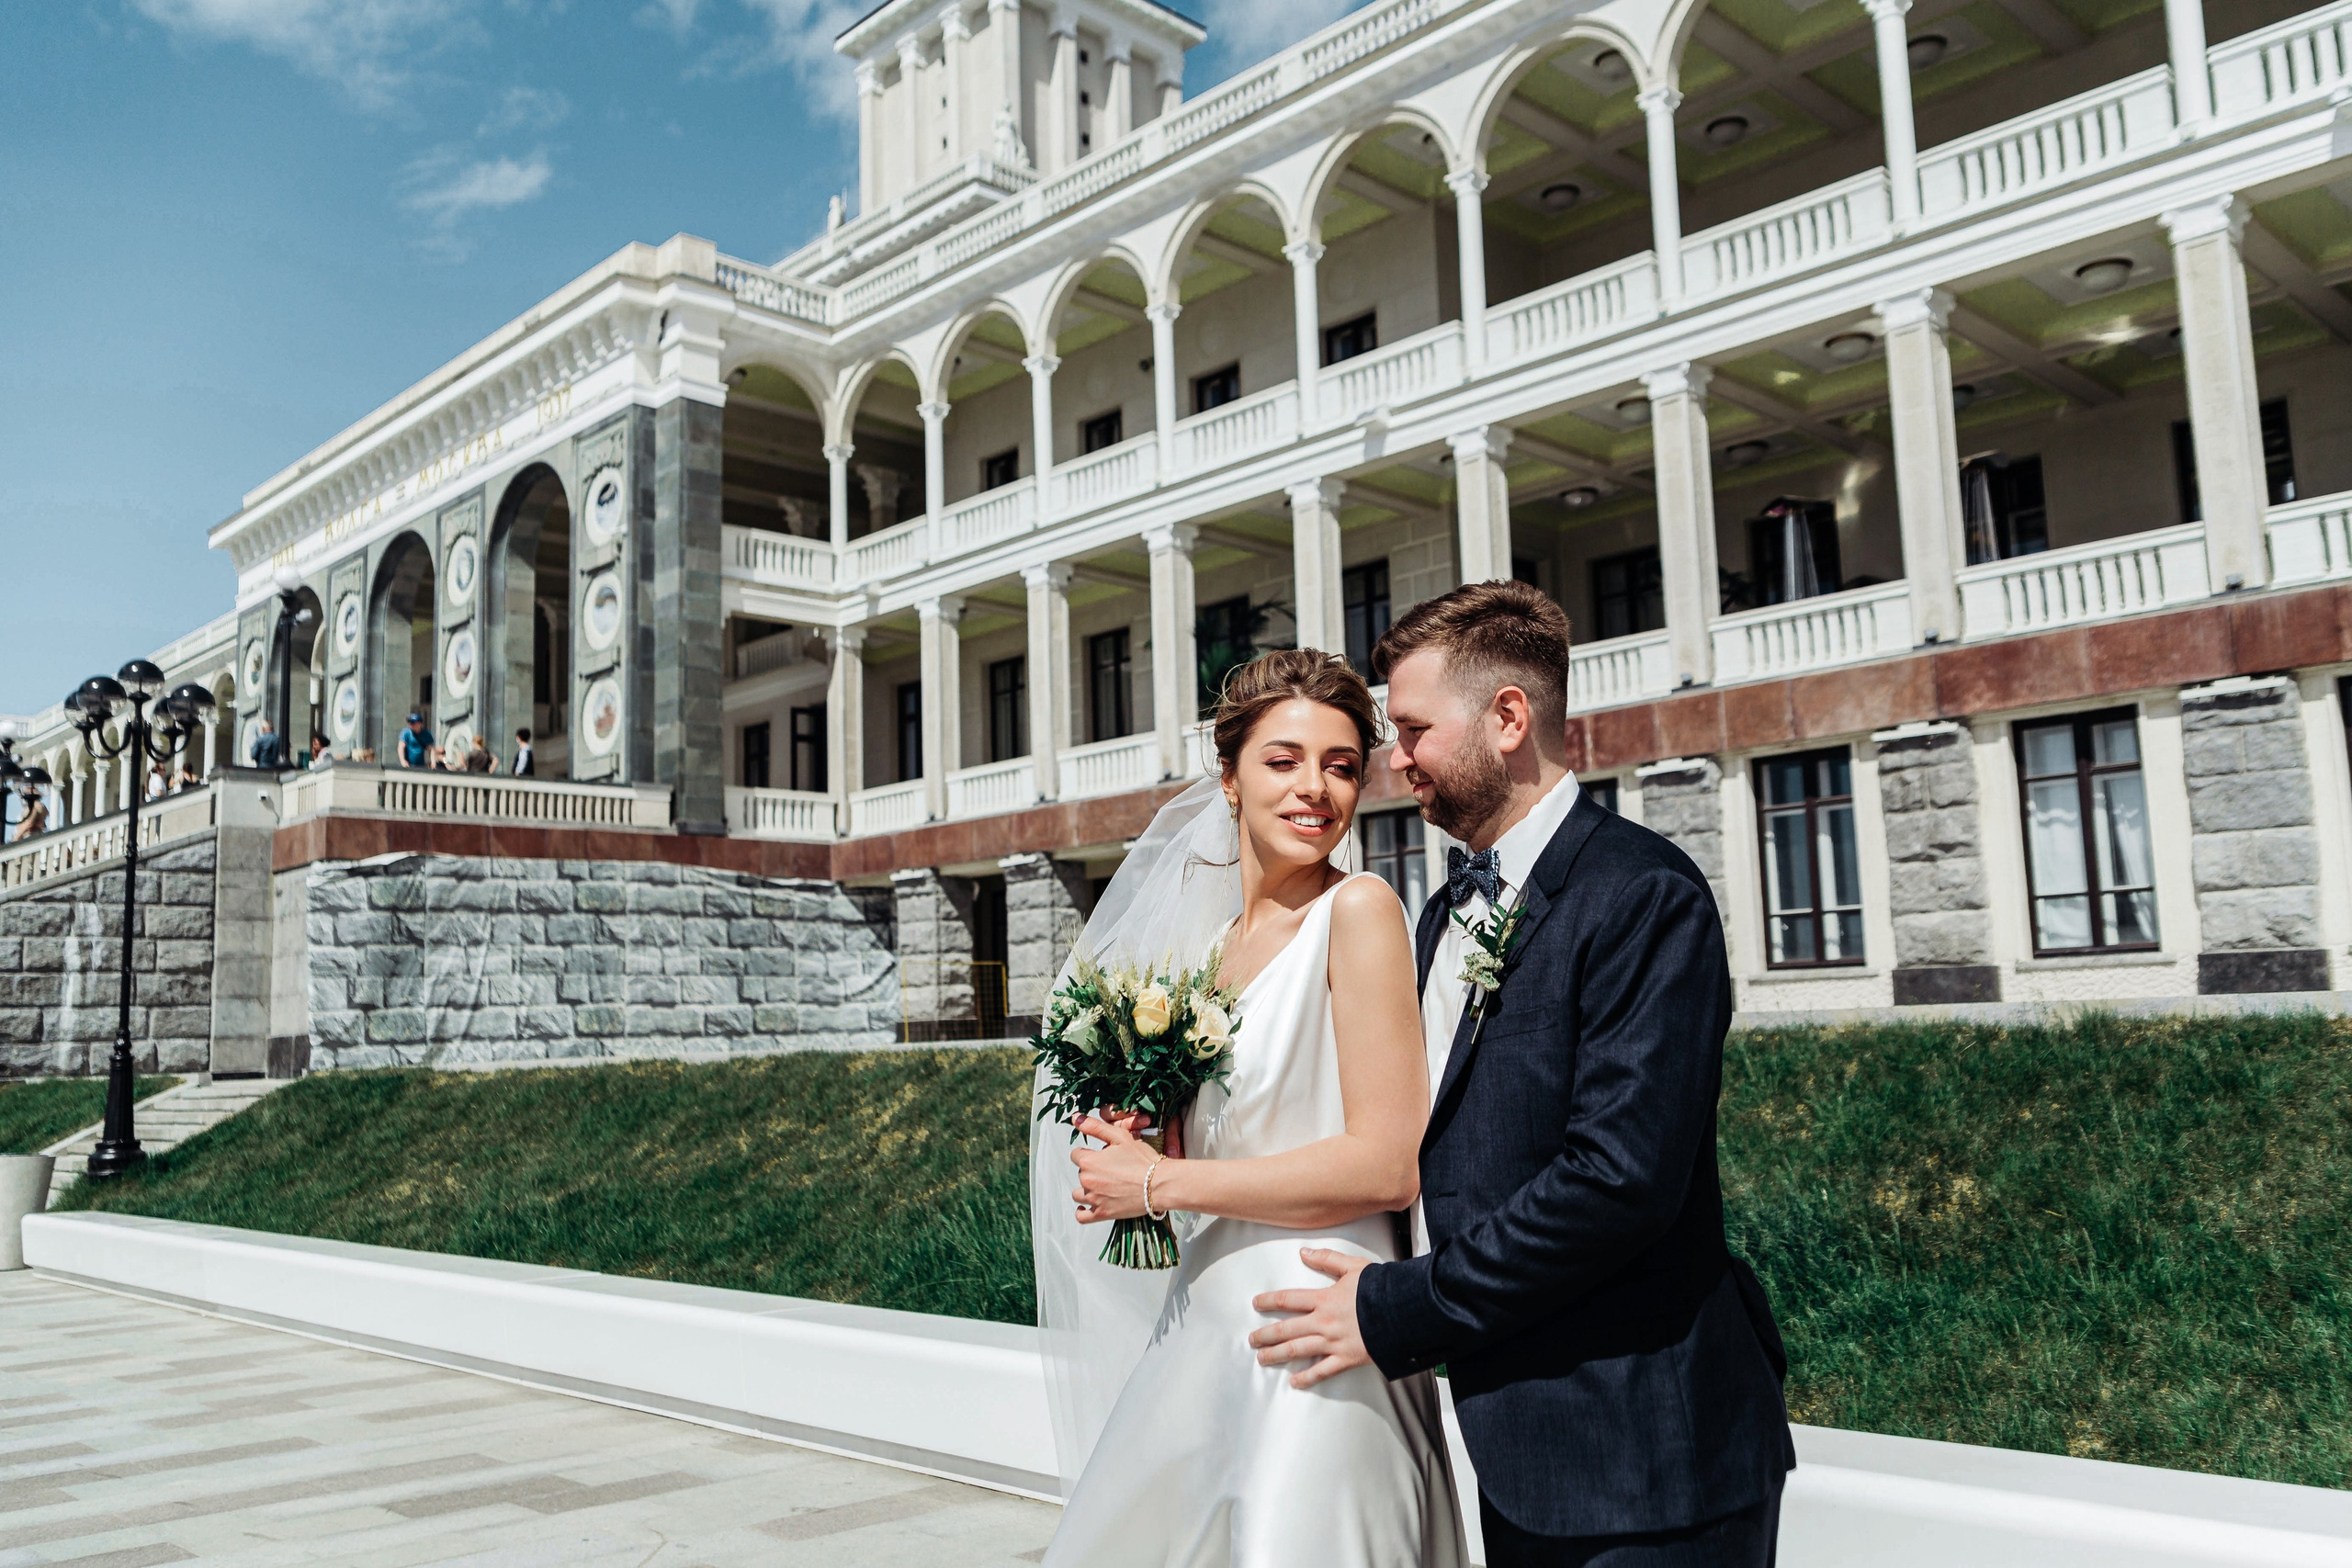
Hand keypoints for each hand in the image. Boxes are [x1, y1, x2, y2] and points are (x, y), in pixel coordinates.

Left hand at [1069, 1113, 1168, 1223]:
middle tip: (1110, 1170)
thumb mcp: (1120, 1137)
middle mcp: (1088, 1181)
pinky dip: (1082, 1212)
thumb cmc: (1143, 1161)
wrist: (1160, 1184)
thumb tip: (1076, 1118)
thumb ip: (1095, 1127)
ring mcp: (1094, 1199)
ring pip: (1078, 1194)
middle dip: (1091, 1170)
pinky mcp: (1102, 1214)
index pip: (1076, 1155)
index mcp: (1089, 1162)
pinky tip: (1086, 1207)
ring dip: (1087, 1190)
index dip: (1088, 1153)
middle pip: (1080, 1174)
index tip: (1100, 1156)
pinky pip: (1082, 1216)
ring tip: (1103, 1186)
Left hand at [1249, 1249, 1372, 1388]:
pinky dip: (1307, 1378)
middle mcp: (1324, 1322)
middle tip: (1252, 1339)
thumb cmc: (1381, 1289)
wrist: (1403, 1313)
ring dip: (1277, 1355)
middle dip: (1266, 1335)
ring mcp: (1333, 1342)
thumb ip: (1328, 1258)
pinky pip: (1322, 1371)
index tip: (1256, 1304)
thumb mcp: (1354, 1266)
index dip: (1269, 1301)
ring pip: (1298, 1350)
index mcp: (1324, 1299)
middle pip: (1286, 1329)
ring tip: (1262, 1358)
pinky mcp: (1346, 1359)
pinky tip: (1294, 1382)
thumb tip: (1304, 1252)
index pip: (1289, 1299)